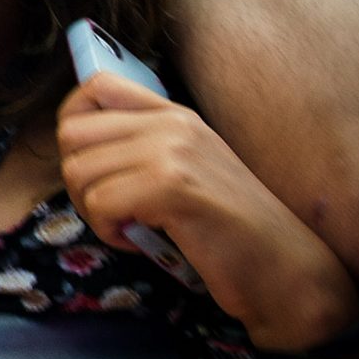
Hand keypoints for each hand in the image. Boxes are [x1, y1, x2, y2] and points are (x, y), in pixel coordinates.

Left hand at [57, 74, 358, 350]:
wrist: (286, 271)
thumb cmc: (229, 232)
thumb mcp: (186, 172)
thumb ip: (142, 150)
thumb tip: (76, 150)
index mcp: (175, 115)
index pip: (95, 87)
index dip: (74, 126)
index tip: (92, 167)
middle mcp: (172, 124)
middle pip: (72, 133)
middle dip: (77, 179)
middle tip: (110, 211)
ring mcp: (173, 151)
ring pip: (78, 171)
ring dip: (94, 211)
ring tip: (132, 228)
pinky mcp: (172, 187)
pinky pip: (100, 203)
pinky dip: (110, 232)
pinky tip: (142, 241)